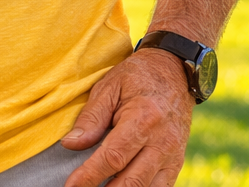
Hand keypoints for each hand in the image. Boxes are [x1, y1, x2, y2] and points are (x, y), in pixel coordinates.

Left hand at [61, 47, 193, 186]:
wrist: (174, 73)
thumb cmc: (136, 77)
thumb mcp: (108, 87)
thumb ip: (91, 118)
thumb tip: (71, 145)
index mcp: (143, 119)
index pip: (113, 157)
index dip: (90, 176)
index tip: (71, 186)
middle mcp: (162, 142)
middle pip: (131, 181)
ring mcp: (173, 155)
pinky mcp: (177, 162)